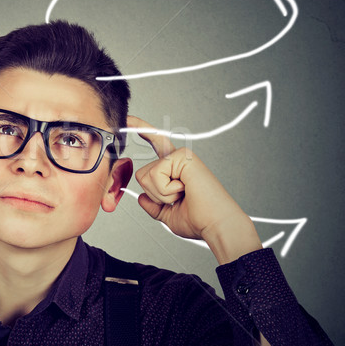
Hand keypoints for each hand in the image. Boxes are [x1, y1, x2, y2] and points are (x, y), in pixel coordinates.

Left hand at [128, 115, 261, 263]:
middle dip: (154, 195)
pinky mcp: (183, 157)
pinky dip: (166, 190)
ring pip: (146, 176)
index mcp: (176, 169)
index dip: (141, 130)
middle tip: (179, 199)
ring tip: (183, 196)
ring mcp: (181, 156)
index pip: (156, 144)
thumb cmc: (199, 221)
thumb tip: (141, 198)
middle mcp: (178, 159)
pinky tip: (184, 190)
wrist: (216, 226)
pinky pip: (155, 175)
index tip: (128, 119)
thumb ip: (153, 206)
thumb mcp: (168, 214)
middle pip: (141, 174)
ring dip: (161, 194)